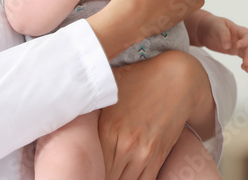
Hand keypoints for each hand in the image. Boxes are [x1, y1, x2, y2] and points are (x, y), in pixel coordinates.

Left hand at [97, 50, 211, 179]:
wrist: (177, 78)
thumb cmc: (141, 78)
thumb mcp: (110, 86)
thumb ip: (90, 102)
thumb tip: (70, 104)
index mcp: (108, 128)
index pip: (92, 163)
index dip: (87, 168)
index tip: (84, 167)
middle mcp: (126, 145)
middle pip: (107, 176)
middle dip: (100, 175)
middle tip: (92, 172)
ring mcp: (144, 153)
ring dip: (116, 178)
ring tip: (109, 173)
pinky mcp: (159, 156)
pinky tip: (125, 175)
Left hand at [196, 14, 247, 71]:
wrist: (204, 29)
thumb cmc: (212, 24)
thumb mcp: (217, 26)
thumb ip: (223, 35)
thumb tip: (228, 47)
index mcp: (237, 29)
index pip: (246, 34)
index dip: (245, 41)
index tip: (238, 46)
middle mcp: (239, 37)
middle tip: (246, 63)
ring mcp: (237, 45)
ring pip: (247, 53)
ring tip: (247, 70)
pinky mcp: (233, 51)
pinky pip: (242, 57)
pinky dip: (244, 63)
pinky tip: (244, 69)